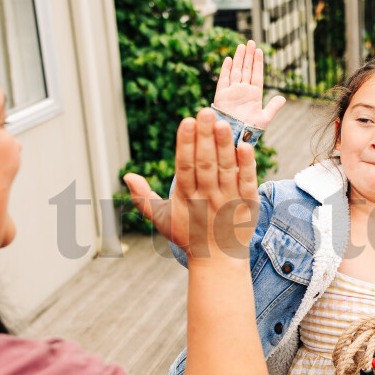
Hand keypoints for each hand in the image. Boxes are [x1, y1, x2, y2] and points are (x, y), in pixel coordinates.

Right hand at [123, 109, 259, 258]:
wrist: (219, 262)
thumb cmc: (189, 237)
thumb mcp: (162, 219)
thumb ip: (143, 197)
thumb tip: (126, 175)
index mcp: (186, 197)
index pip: (185, 166)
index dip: (186, 144)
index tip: (186, 122)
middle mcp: (207, 197)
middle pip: (206, 163)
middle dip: (205, 137)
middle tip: (206, 112)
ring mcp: (229, 199)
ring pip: (226, 169)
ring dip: (224, 145)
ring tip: (223, 123)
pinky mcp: (248, 203)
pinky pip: (248, 181)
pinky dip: (247, 165)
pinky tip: (244, 146)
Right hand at [214, 40, 285, 129]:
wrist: (235, 135)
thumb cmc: (250, 128)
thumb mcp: (265, 118)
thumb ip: (273, 107)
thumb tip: (283, 98)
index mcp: (254, 94)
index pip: (257, 74)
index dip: (258, 62)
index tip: (259, 50)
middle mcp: (243, 90)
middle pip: (246, 69)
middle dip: (249, 56)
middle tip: (251, 42)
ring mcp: (232, 91)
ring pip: (236, 70)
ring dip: (239, 58)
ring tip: (242, 46)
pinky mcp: (222, 94)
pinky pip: (224, 78)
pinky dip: (226, 68)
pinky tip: (230, 59)